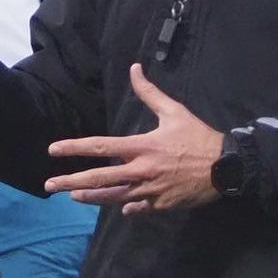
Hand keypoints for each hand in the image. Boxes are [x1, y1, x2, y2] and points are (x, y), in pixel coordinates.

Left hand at [43, 64, 221, 214]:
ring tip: (73, 197)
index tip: (53, 149)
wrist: (227, 167)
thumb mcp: (174, 111)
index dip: (74, 148)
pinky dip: (127, 208)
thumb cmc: (199, 137)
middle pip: (99, 178)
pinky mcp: (161, 205)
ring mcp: (150, 191)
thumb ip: (149, 93)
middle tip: (50, 185)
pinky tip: (117, 208)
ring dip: (91, 197)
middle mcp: (141, 171)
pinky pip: (138, 208)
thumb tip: (134, 69)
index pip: (100, 147)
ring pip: (113, 197)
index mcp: (142, 147)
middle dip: (71, 182)